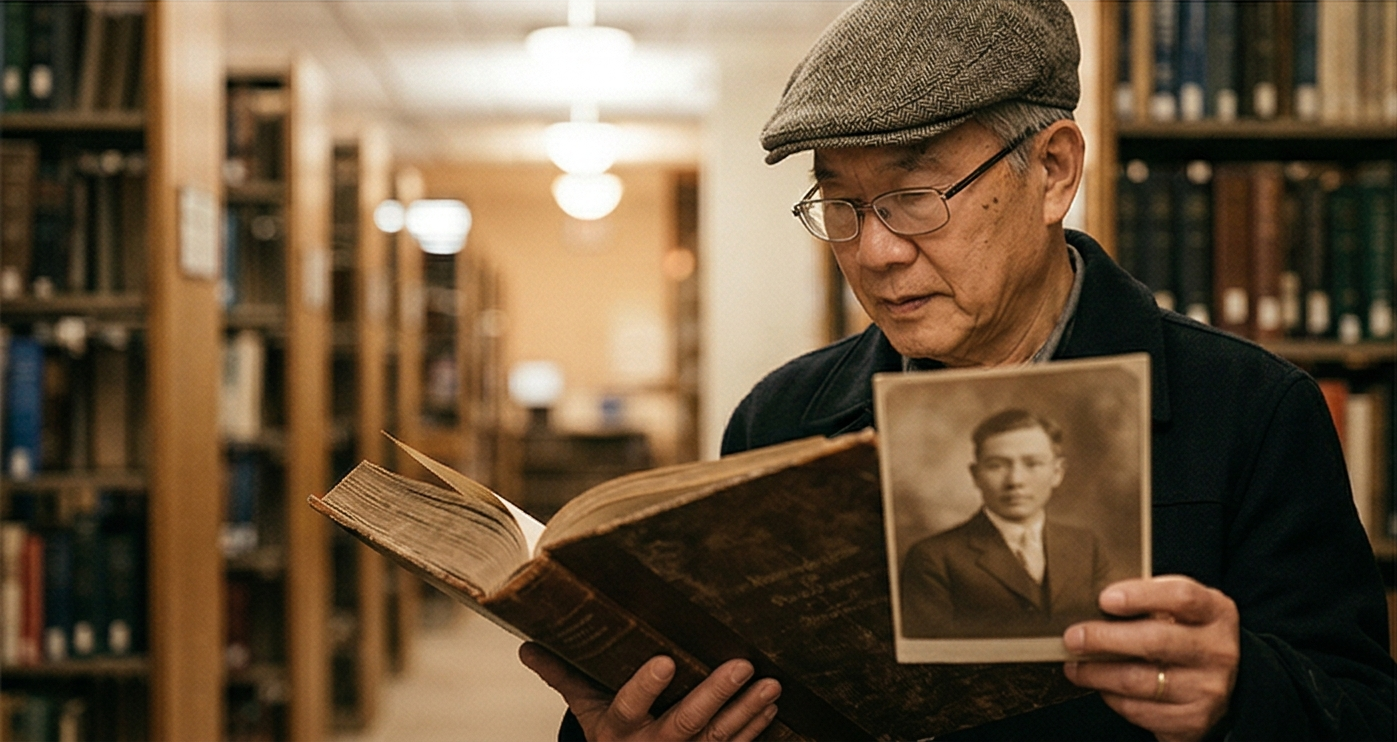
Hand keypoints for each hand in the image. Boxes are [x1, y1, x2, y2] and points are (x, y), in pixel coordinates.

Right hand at [520, 642, 780, 740]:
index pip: (629, 705)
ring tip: (770, 684)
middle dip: (715, 695)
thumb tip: (527, 644)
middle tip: (740, 667)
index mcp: (619, 729)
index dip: (646, 686)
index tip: (665, 660)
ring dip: (747, 711)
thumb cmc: (610, 733)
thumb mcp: (586, 707)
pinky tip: (772, 705)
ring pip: (718, 737)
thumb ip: (563, 674)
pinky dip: (754, 727)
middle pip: (686, 722)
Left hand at [1062, 576, 1238, 741]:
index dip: (1140, 596)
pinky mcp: (1194, 719)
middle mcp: (1218, 651)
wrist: (1227, 685)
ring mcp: (1208, 688)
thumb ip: (1149, 600)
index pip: (1181, 596)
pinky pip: (1140, 710)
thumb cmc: (1188, 636)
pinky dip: (1112, 698)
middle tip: (1073, 637)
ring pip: (1140, 680)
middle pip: (1155, 641)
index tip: (1104, 599)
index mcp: (1216, 612)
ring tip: (1075, 665)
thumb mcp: (1182, 610)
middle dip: (1105, 638)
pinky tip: (1100, 687)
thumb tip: (1092, 600)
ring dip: (1097, 673)